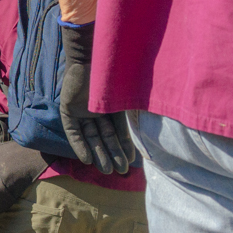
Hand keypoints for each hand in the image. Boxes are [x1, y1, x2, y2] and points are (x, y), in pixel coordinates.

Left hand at [58, 23, 136, 174]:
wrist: (93, 59)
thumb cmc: (114, 76)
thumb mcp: (128, 98)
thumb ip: (136, 111)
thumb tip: (164, 119)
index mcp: (113, 108)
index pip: (119, 133)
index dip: (124, 148)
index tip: (130, 163)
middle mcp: (97, 111)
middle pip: (104, 137)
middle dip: (111, 154)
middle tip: (118, 172)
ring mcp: (82, 111)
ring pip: (90, 137)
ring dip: (97, 153)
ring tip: (106, 170)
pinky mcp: (68, 109)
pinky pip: (73, 131)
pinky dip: (79, 144)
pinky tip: (86, 159)